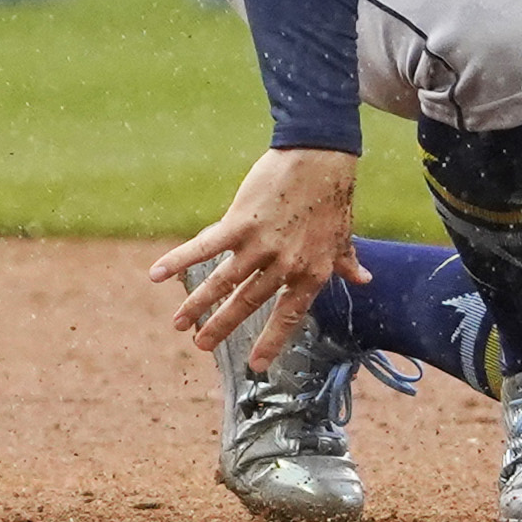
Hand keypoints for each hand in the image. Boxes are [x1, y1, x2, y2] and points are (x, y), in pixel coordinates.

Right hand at [150, 147, 364, 368]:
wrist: (320, 157)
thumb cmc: (332, 196)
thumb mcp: (343, 235)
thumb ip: (347, 261)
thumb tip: (365, 279)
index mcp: (312, 272)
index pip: (290, 315)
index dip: (273, 340)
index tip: (256, 365)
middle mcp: (285, 264)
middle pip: (248, 303)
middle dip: (222, 326)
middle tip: (201, 346)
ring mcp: (261, 244)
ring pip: (223, 283)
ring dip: (198, 304)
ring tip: (178, 323)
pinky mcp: (240, 222)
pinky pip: (205, 247)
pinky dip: (179, 260)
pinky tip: (157, 274)